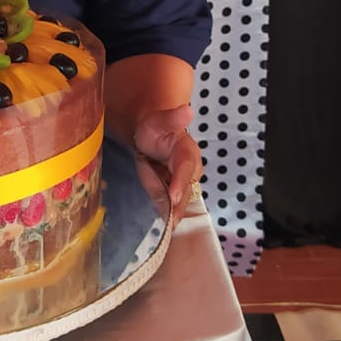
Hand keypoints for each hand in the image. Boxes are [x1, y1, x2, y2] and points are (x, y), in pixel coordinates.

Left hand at [131, 103, 201, 224]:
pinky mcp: (173, 194)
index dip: (180, 182)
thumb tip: (187, 110)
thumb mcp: (160, 121)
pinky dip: (167, 217)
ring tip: (165, 230)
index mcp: (188, 153)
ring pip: (181, 202)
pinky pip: (173, 207)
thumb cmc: (155, 128)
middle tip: (169, 222)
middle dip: (179, 206)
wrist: (150, 137)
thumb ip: (171, 118)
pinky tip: (159, 229)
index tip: (174, 195)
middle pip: (186, 191)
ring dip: (174, 215)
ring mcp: (182, 185)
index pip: (186, 168)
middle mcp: (190, 172)